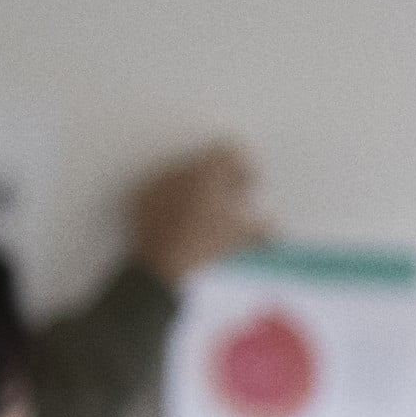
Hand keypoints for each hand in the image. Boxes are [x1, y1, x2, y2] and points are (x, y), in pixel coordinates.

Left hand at [130, 142, 271, 284]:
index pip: (231, 150)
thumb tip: (275, 226)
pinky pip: (161, 188)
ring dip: (197, 187)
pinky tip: (178, 221)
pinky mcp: (140, 195)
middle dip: (221, 177)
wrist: (160, 266)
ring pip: (184, 173)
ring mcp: (157, 180)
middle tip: (230, 200)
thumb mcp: (240, 237)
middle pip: (207, 161)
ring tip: (203, 214)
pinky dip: (172, 200)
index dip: (245, 168)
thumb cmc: (206, 246)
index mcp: (209, 171)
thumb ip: (262, 227)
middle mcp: (182, 167)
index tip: (249, 186)